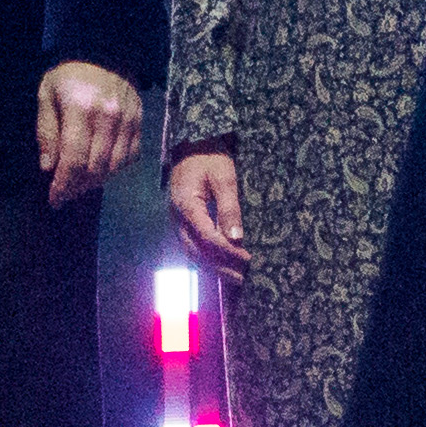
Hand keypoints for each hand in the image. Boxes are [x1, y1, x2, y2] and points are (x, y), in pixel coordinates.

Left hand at [37, 61, 141, 204]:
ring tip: (79, 184)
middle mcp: (109, 118)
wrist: (106, 51)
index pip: (73, 159)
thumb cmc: (69, 74)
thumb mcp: (47, 95)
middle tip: (63, 194)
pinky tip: (100, 170)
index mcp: (81, 110)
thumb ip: (47, 131)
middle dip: (77, 187)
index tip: (54, 200)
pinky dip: (115, 170)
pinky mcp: (140, 123)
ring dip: (96, 182)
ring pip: (115, 167)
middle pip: (95, 168)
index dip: (63, 185)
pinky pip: (131, 157)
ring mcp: (128, 121)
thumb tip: (48, 168)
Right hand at [163, 144, 247, 280]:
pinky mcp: (181, 220)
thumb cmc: (210, 158)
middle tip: (242, 279)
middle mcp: (177, 217)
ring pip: (191, 251)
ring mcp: (177, 220)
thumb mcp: (224, 179)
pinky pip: (191, 244)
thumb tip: (236, 239)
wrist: (192, 146)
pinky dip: (205, 257)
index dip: (228, 252)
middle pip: (196, 251)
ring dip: (212, 266)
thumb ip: (229, 208)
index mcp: (186, 205)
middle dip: (219, 267)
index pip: (207, 237)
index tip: (248, 259)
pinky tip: (220, 264)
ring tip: (234, 278)